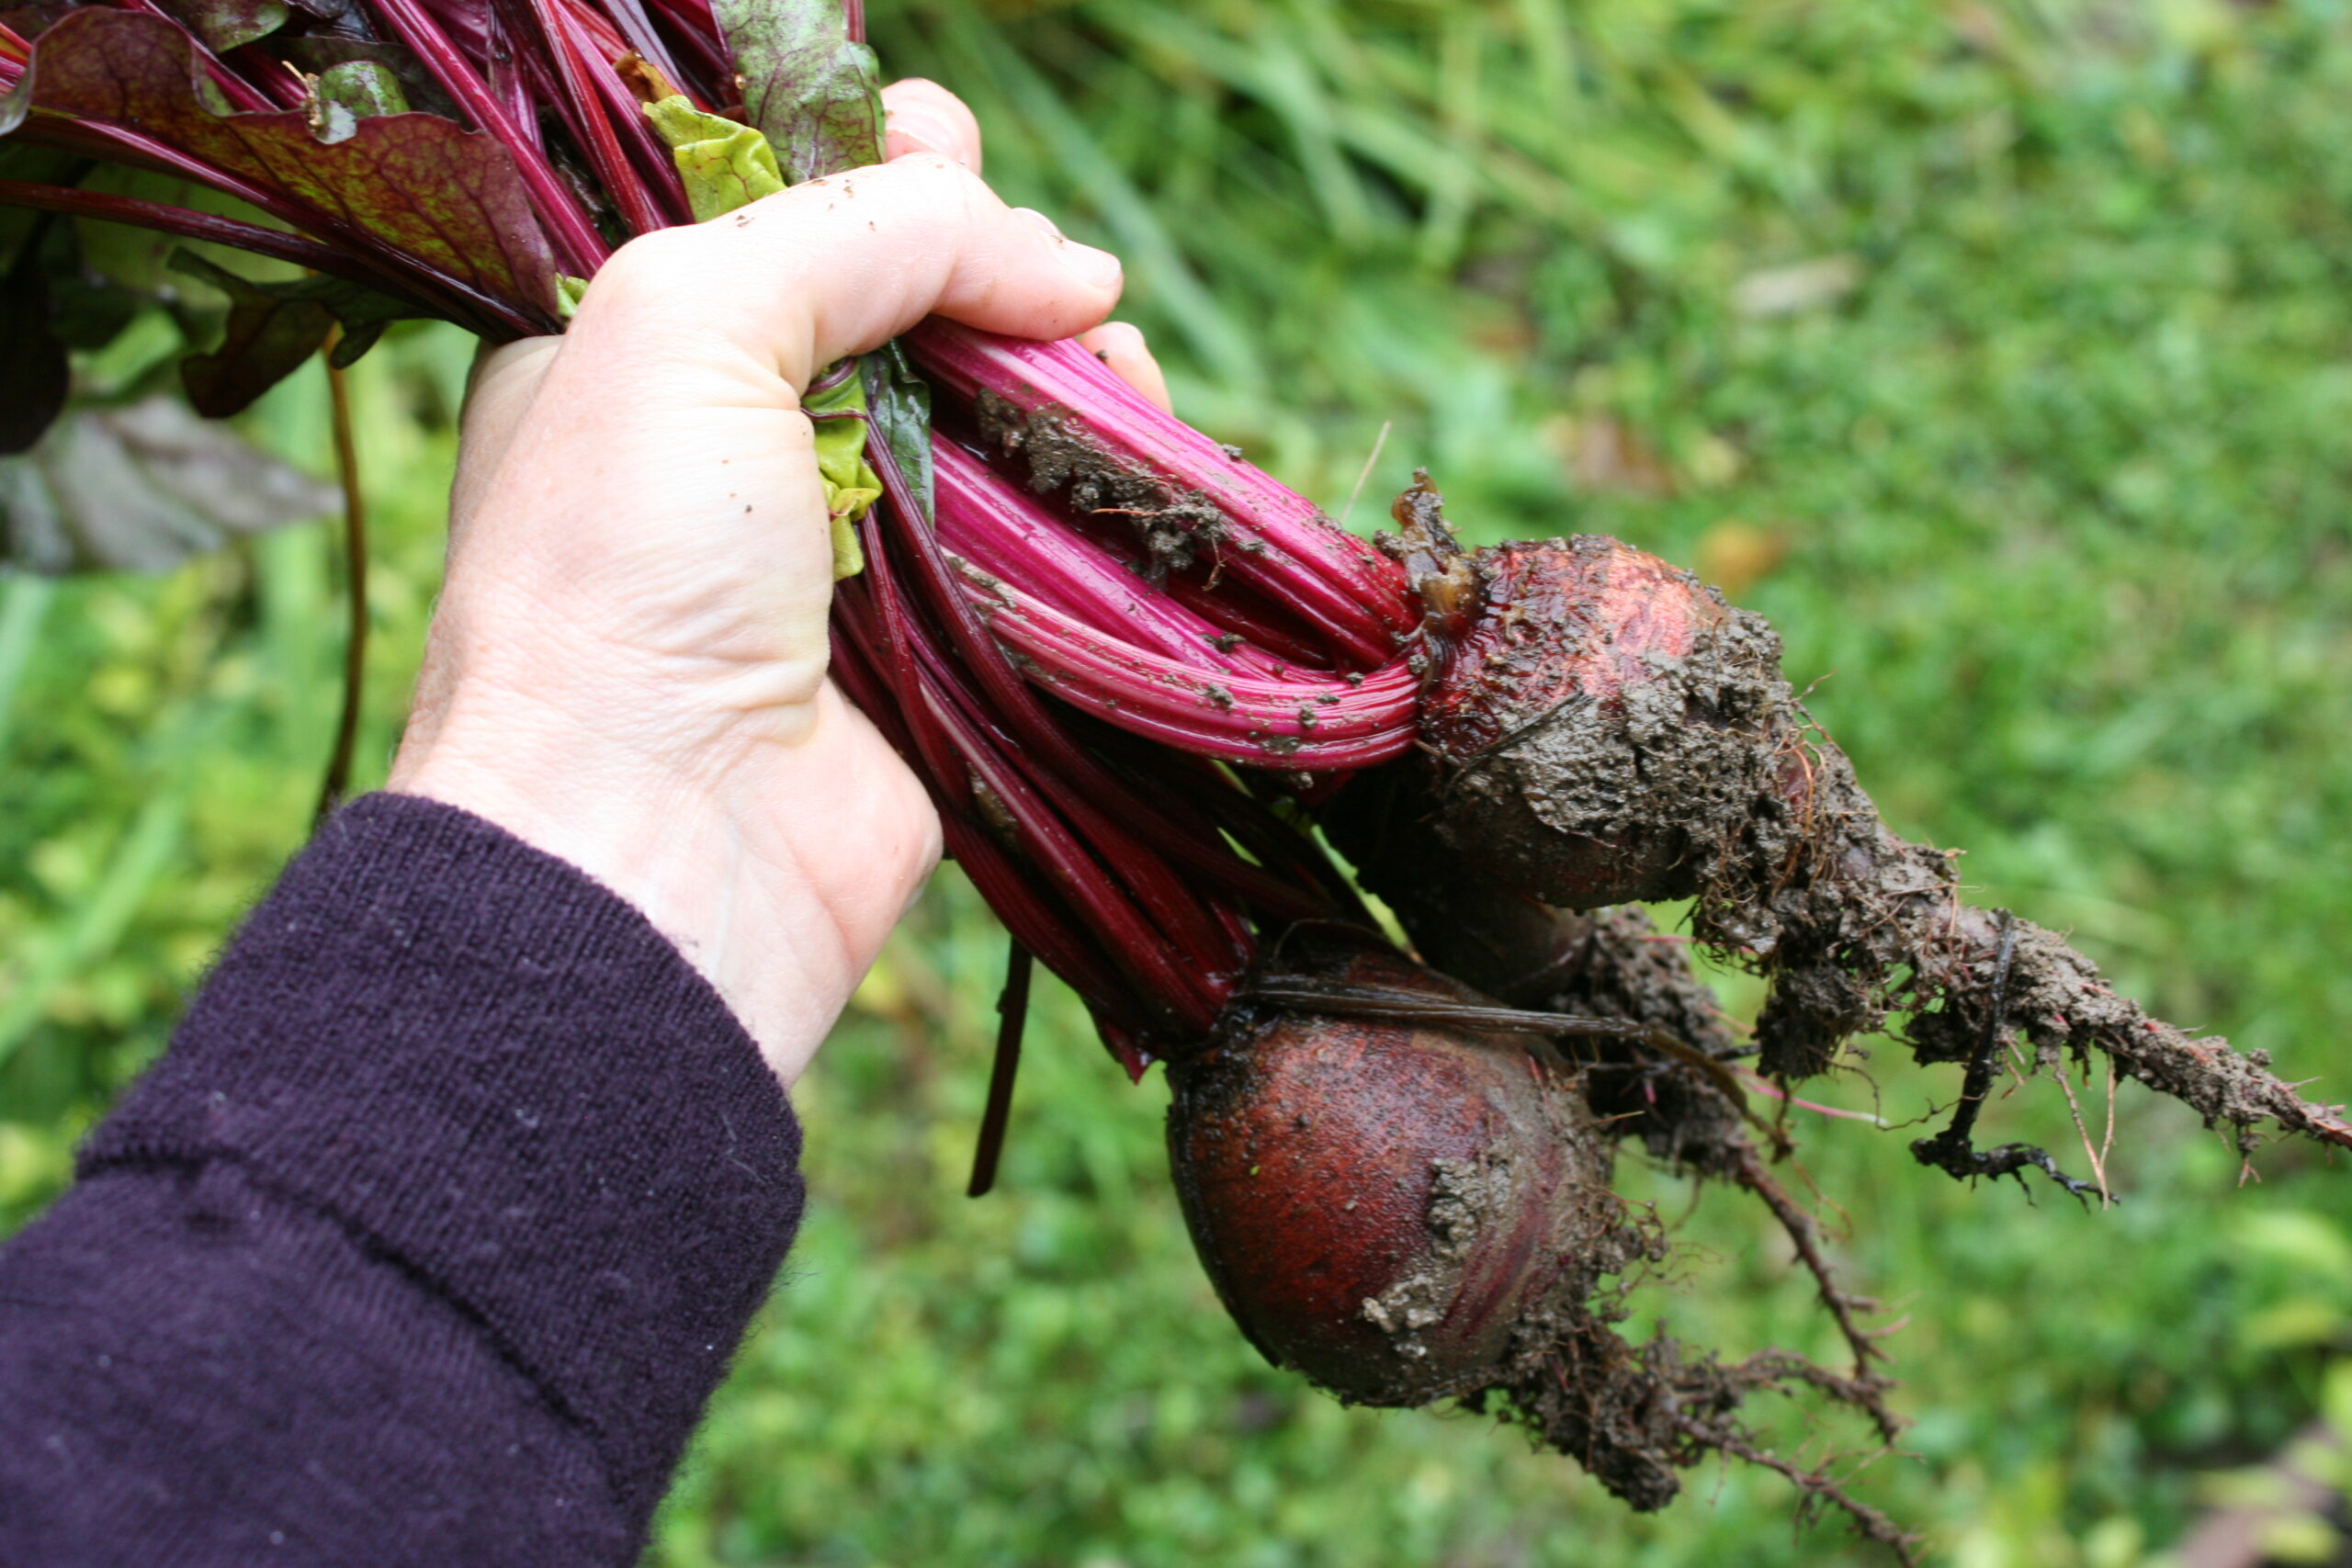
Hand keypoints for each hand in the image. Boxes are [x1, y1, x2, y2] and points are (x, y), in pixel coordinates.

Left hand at [389, 81, 1164, 1082]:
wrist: (659, 843)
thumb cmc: (622, 576)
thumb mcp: (687, 321)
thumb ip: (864, 230)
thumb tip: (1067, 268)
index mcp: (642, 356)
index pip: (778, 222)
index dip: (873, 170)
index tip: (944, 143)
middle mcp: (742, 445)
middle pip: (905, 309)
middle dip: (991, 262)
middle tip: (1049, 266)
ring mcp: (848, 550)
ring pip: (992, 415)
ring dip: (1067, 368)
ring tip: (1110, 358)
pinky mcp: (944, 646)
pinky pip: (1042, 535)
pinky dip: (1099, 484)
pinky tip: (1138, 442)